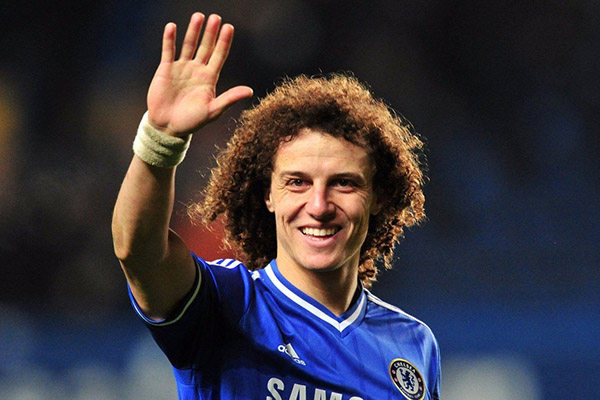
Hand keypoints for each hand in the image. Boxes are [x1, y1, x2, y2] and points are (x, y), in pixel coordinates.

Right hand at [146, 13, 252, 136]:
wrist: (168, 127)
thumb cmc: (192, 121)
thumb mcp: (213, 110)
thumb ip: (230, 98)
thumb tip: (250, 91)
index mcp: (210, 78)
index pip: (219, 55)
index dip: (224, 42)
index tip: (229, 27)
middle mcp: (197, 70)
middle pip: (206, 46)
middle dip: (211, 32)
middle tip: (216, 17)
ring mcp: (181, 68)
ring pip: (189, 45)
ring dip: (193, 31)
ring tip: (198, 16)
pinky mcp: (166, 69)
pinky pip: (168, 50)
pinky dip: (170, 39)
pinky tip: (172, 27)